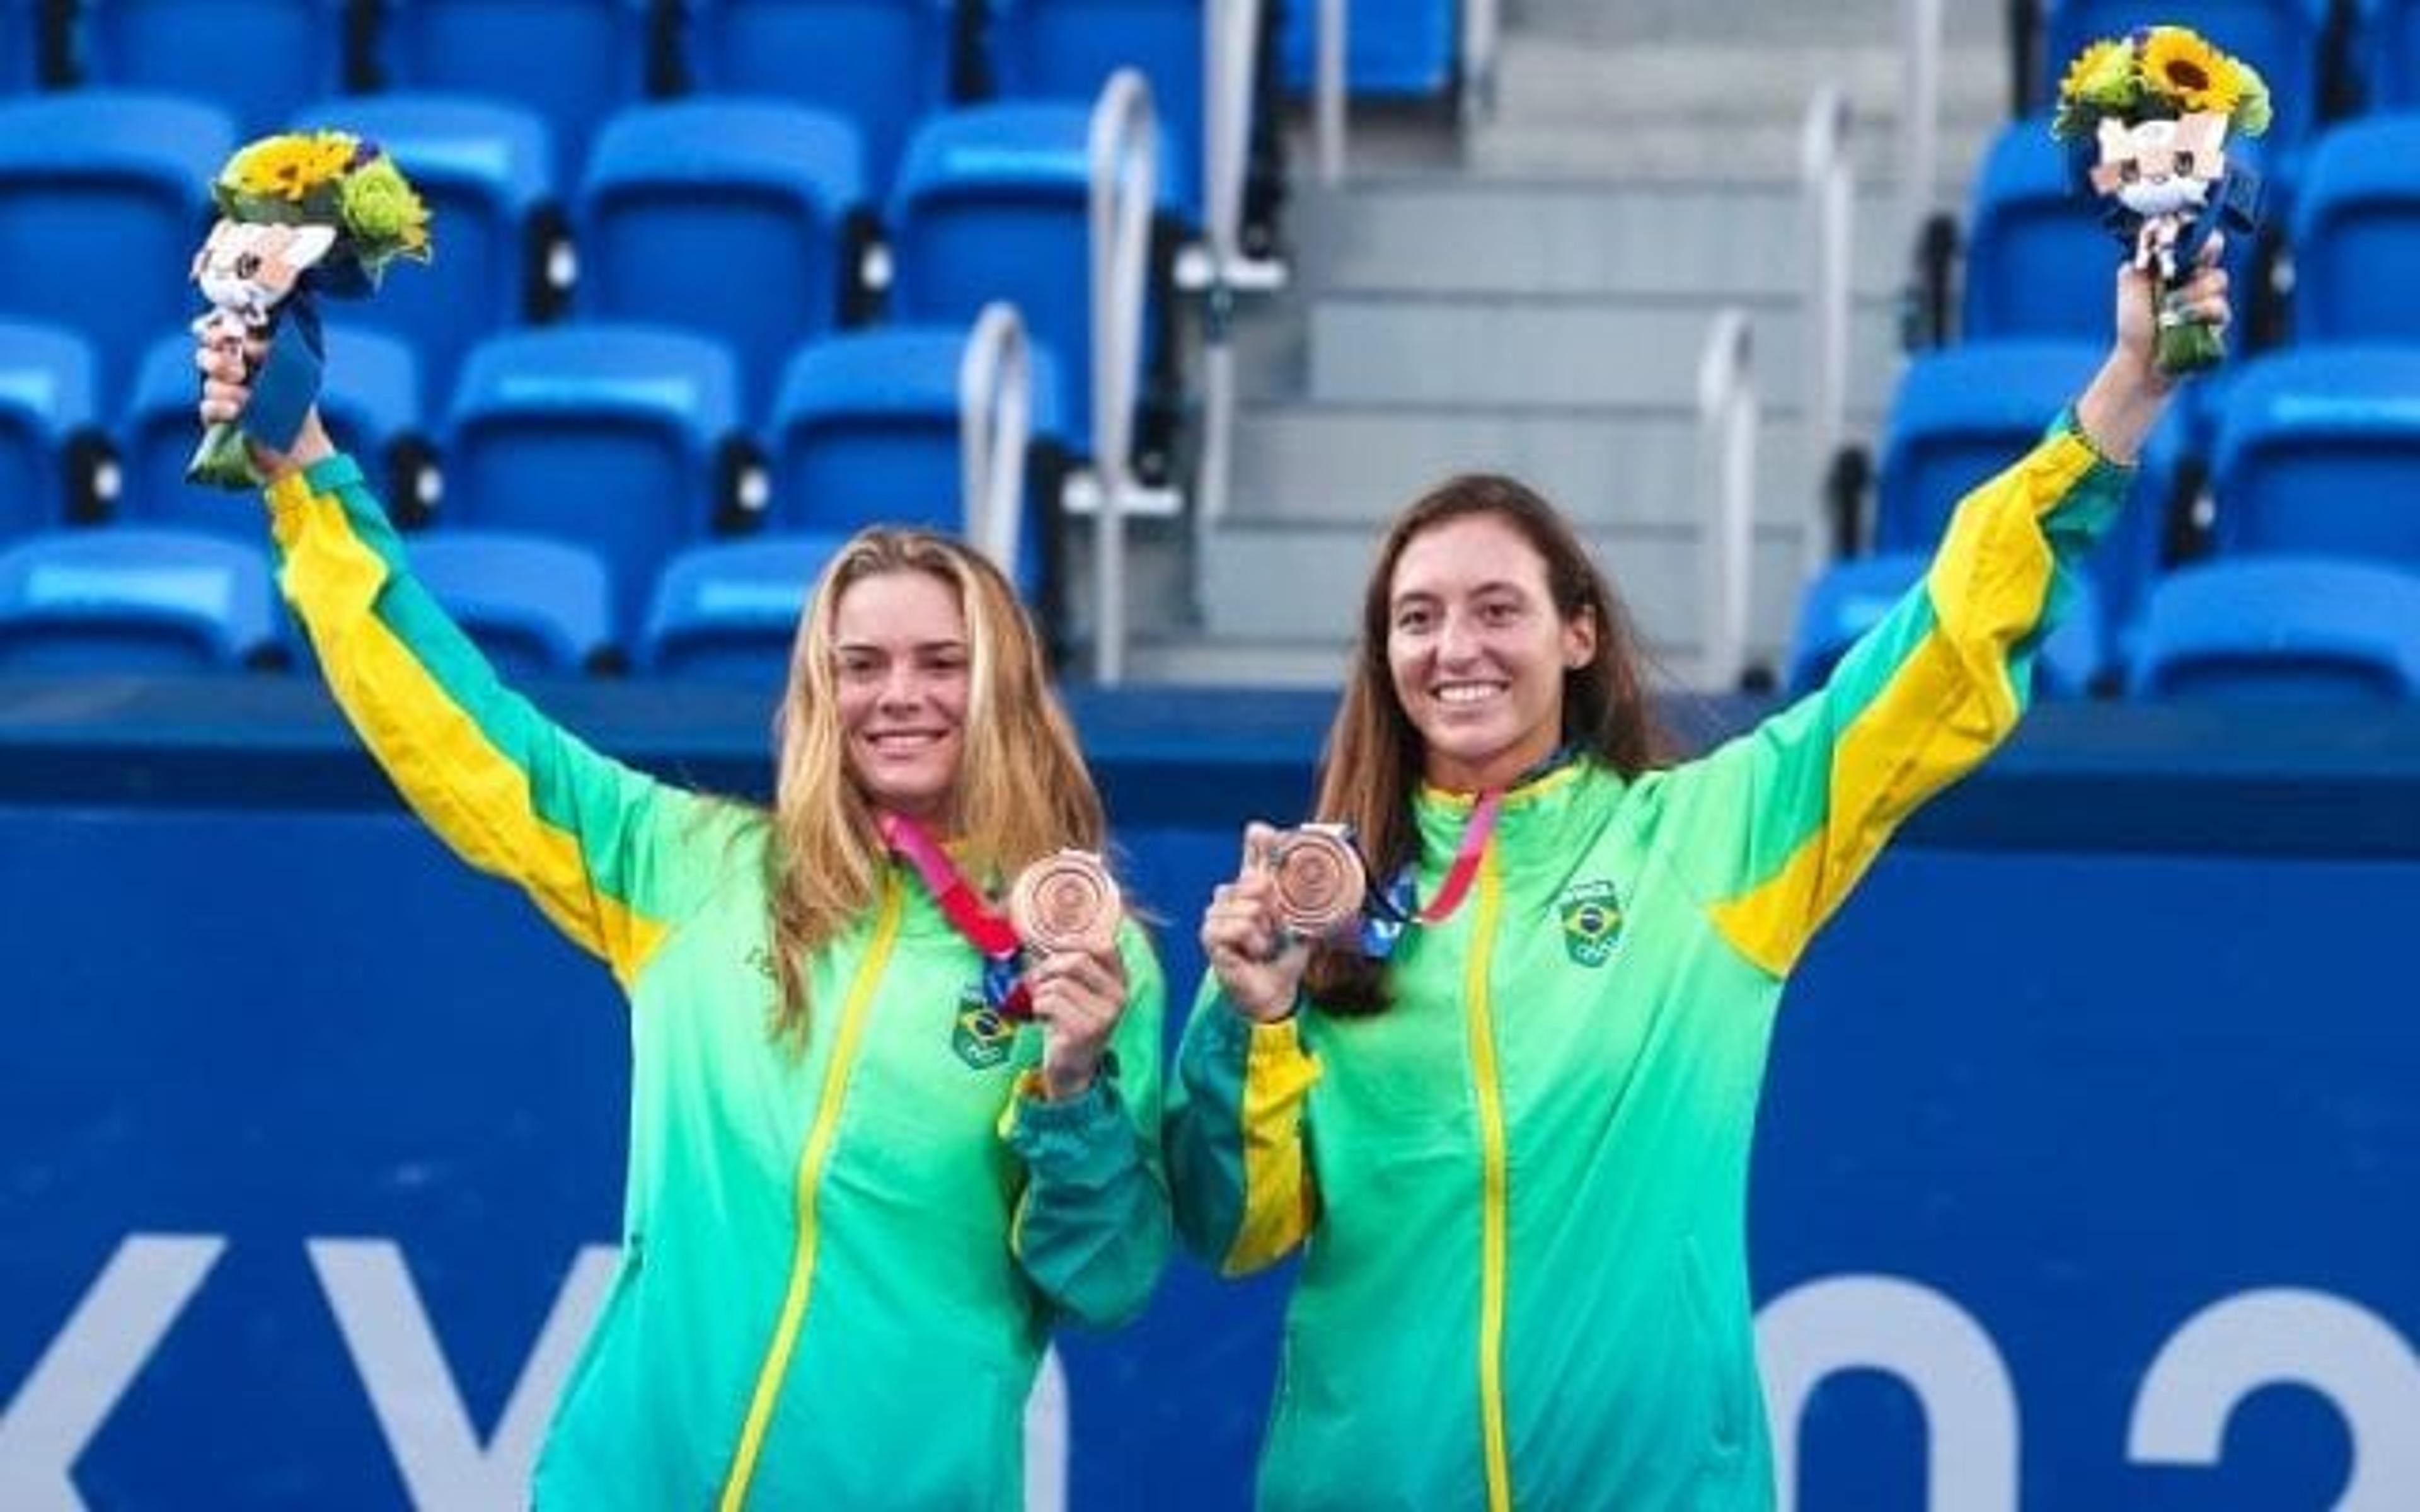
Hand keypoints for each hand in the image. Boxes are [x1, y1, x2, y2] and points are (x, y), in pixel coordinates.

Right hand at [193, 322, 331, 475]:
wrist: (300, 449)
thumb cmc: (299, 408)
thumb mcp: (293, 374)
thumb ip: (272, 352)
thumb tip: (246, 344)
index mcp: (247, 356)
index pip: (221, 334)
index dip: (219, 331)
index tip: (232, 335)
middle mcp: (230, 373)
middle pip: (206, 354)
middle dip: (219, 359)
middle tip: (239, 371)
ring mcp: (221, 396)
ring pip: (209, 382)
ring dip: (226, 388)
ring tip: (247, 398)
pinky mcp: (216, 419)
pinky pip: (207, 407)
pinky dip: (220, 408)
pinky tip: (236, 412)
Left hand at [1026, 944, 1128, 1100]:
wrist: (1072, 1067)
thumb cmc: (1070, 1023)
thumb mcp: (1078, 991)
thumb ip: (1072, 967)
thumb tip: (1047, 938)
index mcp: (1120, 983)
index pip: (1105, 947)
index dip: (1075, 941)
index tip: (1054, 946)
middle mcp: (1118, 997)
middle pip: (1077, 961)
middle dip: (1049, 966)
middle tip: (1038, 979)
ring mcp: (1104, 1015)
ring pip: (1059, 983)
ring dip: (1041, 991)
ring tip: (1042, 1004)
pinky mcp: (1085, 1030)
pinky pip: (1050, 1002)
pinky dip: (1038, 1007)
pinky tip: (1043, 1018)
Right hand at [1199, 821, 1310, 1022]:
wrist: (1274, 990)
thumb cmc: (1283, 956)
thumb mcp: (1302, 924)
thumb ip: (1308, 903)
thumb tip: (1329, 882)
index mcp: (1252, 888)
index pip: (1252, 854)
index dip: (1257, 841)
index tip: (1262, 831)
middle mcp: (1231, 895)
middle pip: (1253, 880)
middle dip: (1274, 907)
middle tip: (1276, 929)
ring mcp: (1217, 913)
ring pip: (1250, 907)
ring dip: (1265, 931)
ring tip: (1264, 945)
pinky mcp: (1210, 934)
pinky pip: (1239, 926)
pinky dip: (1253, 942)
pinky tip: (1251, 953)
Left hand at [2113, 229, 2230, 382]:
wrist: (2140, 357)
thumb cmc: (2134, 322)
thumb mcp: (2130, 284)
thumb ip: (2142, 261)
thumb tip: (2153, 247)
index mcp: (2180, 264)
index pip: (2202, 239)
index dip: (2203, 236)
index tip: (2195, 242)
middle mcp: (2199, 277)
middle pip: (2216, 254)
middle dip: (2195, 265)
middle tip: (2174, 282)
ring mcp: (2211, 298)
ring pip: (2218, 281)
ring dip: (2191, 295)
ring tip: (2169, 311)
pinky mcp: (2219, 322)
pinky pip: (2220, 308)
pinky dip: (2199, 314)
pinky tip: (2182, 323)